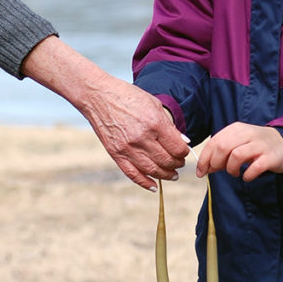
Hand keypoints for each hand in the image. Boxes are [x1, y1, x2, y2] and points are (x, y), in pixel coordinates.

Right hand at [21, 37, 188, 190]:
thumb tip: (184, 142)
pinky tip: (154, 186)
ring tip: (172, 174)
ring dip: (166, 175)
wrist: (98, 95)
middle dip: (177, 164)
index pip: (177, 148)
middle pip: (167, 161)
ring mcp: (127, 148)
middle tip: (179, 163)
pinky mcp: (116, 154)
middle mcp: (142, 138)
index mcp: (154, 123)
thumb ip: (169, 126)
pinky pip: (133, 174)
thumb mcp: (153, 104)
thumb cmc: (127, 96)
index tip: (184, 152)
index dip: (184, 153)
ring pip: (153, 170)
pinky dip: (145, 183)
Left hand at [195, 122, 282, 181]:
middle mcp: (247, 134)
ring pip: (236, 155)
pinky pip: (254, 167)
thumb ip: (220, 154)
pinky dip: (247, 175)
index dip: (204, 158)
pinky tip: (247, 176)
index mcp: (236, 129)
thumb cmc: (255, 146)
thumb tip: (204, 168)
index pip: (214, 142)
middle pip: (223, 147)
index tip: (200, 172)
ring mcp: (260, 144)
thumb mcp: (237, 144)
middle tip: (218, 171)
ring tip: (235, 173)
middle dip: (215, 163)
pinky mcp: (270, 157)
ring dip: (231, 169)